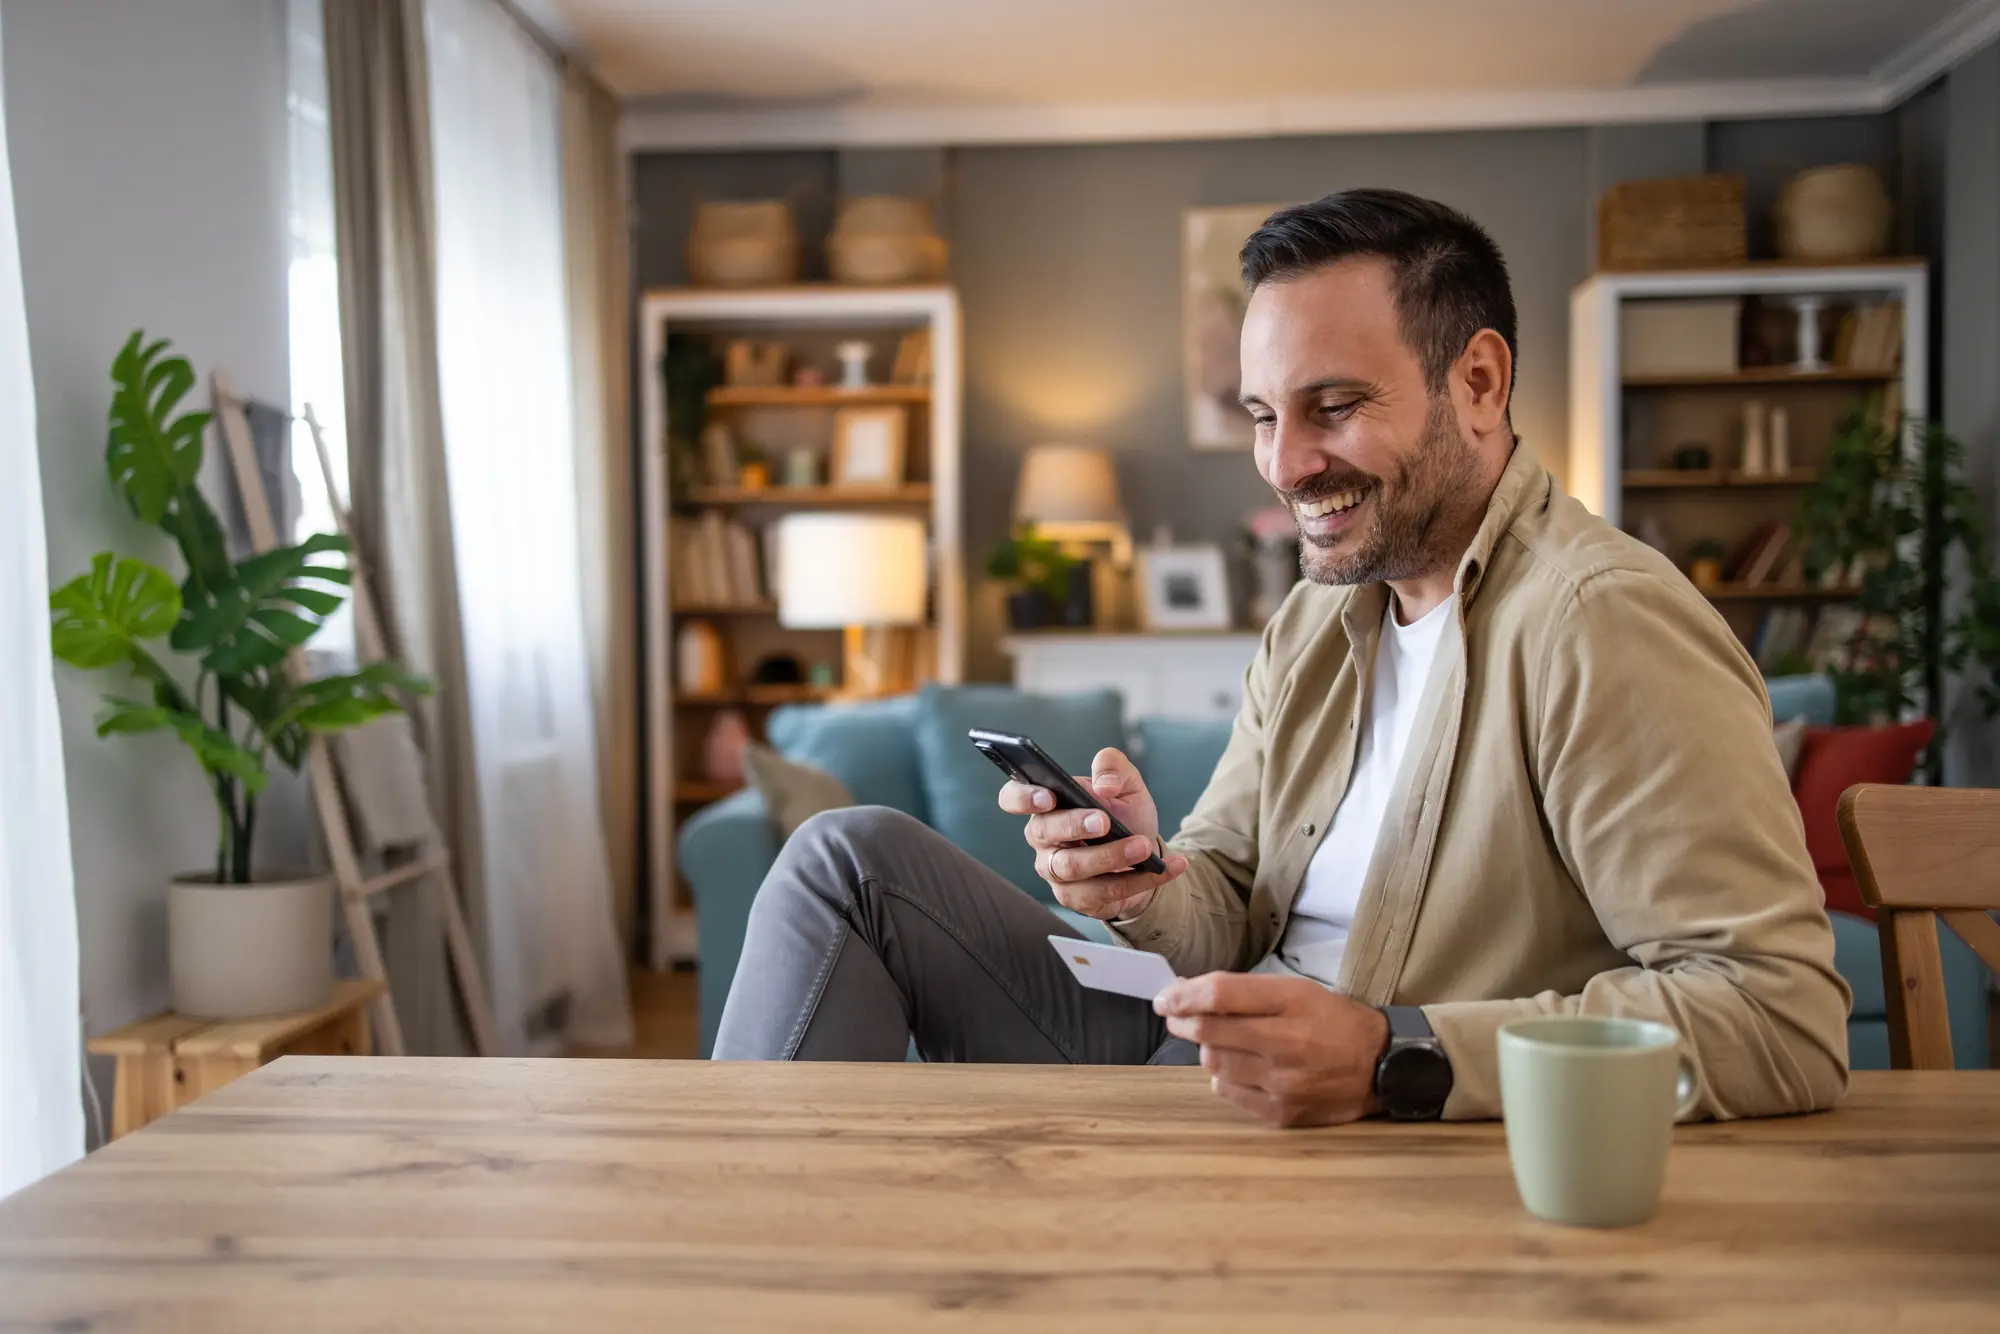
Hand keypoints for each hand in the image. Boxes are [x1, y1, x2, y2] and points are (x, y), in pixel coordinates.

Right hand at [997, 746, 1188, 919]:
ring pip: (1073, 867)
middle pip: (1044, 833)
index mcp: (1047, 803)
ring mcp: (1056, 872)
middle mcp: (1043, 838)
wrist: (1144, 854)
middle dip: (1075, 825)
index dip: (1024, 797)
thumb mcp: (1126, 783)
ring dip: (1111, 856)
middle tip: (1105, 821)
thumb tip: (1103, 784)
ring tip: (1144, 847)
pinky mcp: (1077, 898)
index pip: (1013, 797)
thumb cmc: (1124, 813)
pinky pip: (1104, 892)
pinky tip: (1168, 868)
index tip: (1048, 796)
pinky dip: (1140, 880)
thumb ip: (1114, 767)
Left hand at [1154, 972, 1389, 1127]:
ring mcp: (1284, 1082)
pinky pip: (1229, 1092)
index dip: (1184, 995)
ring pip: (1214, 1064)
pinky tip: (1244, 1069)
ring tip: (1228, 1044)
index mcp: (1292, 1002)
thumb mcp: (1296, 990)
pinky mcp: (1282, 1112)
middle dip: (1184, 1022)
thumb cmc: (1332, 1021)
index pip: (1221, 994)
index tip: (1165, 997)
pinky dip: (1226, 1077)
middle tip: (1177, 1017)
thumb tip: (1185, 993)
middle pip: (1209, 1031)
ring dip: (1209, 1051)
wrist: (1379, 1067)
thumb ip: (1243, 992)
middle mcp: (1287, 1042)